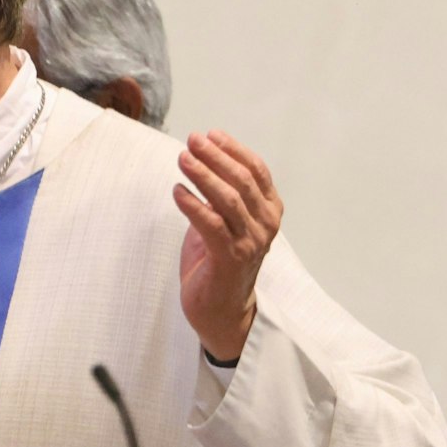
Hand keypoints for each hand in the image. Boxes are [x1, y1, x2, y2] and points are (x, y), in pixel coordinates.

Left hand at [173, 130, 282, 361]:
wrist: (222, 311)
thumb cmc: (219, 262)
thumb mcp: (224, 221)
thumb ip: (219, 195)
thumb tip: (199, 161)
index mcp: (268, 212)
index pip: (256, 171)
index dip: (233, 149)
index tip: (211, 134)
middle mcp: (265, 225)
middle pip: (242, 180)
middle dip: (215, 157)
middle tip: (192, 140)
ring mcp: (250, 243)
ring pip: (228, 199)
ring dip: (203, 176)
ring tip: (182, 159)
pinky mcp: (230, 259)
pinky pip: (211, 225)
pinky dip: (193, 205)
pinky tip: (177, 191)